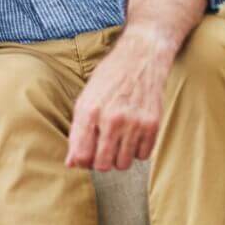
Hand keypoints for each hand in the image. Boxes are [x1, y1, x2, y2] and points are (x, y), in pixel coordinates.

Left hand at [66, 35, 168, 170]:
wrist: (140, 60)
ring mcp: (134, 123)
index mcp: (90, 111)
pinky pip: (143, 156)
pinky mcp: (153, 125)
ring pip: (123, 164)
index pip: (82, 155)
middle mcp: (112, 119)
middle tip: (101, 149)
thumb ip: (76, 132)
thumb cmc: (108, 81)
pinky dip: (136, 151)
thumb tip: (71, 163)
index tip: (85, 157)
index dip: (82, 161)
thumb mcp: (84, 100)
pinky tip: (132, 134)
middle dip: (100, 162)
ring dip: (118, 157)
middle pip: (103, 164)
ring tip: (117, 140)